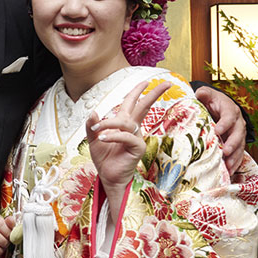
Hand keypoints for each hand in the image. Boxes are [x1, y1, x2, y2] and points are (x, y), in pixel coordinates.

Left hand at [86, 81, 170, 216]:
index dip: (138, 92)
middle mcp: (133, 128)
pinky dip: (113, 136)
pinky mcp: (137, 148)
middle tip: (166, 83)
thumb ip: (91, 125)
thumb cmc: (104, 158)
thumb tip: (94, 112)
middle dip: (153, 94)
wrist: (108, 176)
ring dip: (108, 123)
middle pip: (144, 107)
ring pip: (125, 122)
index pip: (133, 105)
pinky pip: (126, 136)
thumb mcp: (93, 138)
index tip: (146, 81)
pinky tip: (103, 138)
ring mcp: (136, 137)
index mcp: (124, 124)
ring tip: (97, 130)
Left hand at [194, 86, 245, 174]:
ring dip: (235, 156)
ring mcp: (238, 134)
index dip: (225, 124)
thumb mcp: (206, 94)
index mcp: (230, 110)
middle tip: (225, 151)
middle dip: (233, 143)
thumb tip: (199, 93)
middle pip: (238, 133)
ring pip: (240, 146)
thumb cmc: (210, 101)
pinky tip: (229, 171)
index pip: (229, 116)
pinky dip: (234, 162)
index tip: (218, 131)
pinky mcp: (235, 143)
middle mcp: (237, 122)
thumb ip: (203, 93)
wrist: (217, 106)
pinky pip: (237, 153)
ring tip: (228, 166)